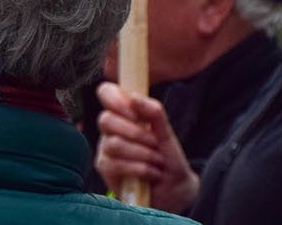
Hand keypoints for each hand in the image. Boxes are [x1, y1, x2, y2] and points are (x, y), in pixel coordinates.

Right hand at [95, 81, 200, 212]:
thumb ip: (155, 113)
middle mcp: (111, 130)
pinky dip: (141, 169)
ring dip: (143, 154)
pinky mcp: (105, 169)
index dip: (117, 100)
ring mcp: (105, 149)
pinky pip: (116, 164)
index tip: (136, 114)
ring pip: (114, 144)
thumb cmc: (169, 160)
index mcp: (124, 115)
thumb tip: (135, 97)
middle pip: (106, 120)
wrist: (176, 190)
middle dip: (137, 133)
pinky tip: (151, 173)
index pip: (106, 92)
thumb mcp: (167, 135)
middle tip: (155, 143)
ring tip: (156, 161)